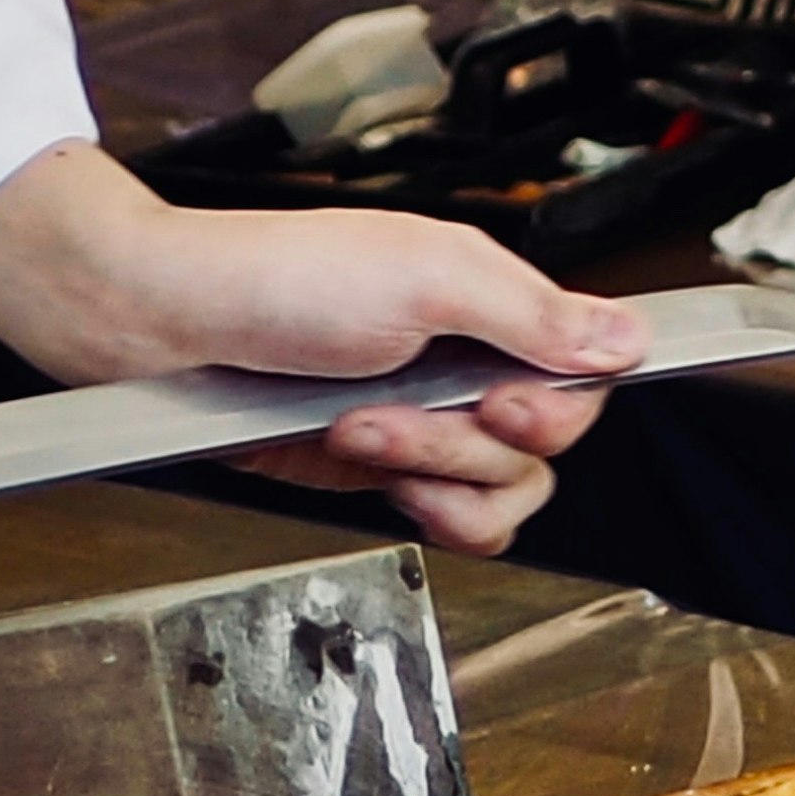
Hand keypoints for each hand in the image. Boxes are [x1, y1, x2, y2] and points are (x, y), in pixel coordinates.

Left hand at [0, 142, 645, 554]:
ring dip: (435, 468)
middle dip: (478, 438)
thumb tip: (631, 337)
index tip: (506, 398)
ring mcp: (419, 423)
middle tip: (419, 406)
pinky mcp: (373, 471)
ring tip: (364, 428)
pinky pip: (448, 518)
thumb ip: (533, 315)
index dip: (559, 404)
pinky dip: (421, 504)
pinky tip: (365, 463)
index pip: (585, 377)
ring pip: (500, 491)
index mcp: (490, 303)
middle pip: (547, 446)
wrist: (163, 329)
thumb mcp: (424, 277)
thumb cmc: (273, 277)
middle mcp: (463, 365)